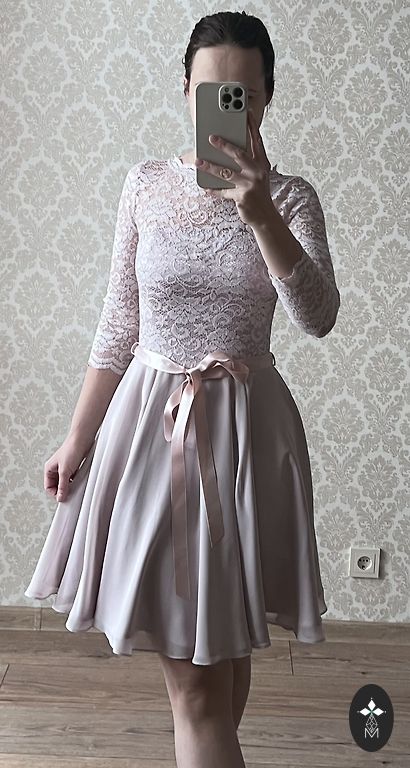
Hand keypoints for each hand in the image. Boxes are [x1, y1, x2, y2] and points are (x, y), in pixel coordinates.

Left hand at [194, 109, 274, 227]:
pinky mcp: (242, 197)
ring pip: (226, 172)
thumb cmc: (258, 193)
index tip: (245, 112)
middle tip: (211, 137)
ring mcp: (250, 185)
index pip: (256, 140)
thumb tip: (225, 151)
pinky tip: (204, 186)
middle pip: (239, 154)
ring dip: (210, 166)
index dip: (251, 126)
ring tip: (198, 161)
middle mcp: (257, 172)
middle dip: (224, 145)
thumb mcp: (256, 175)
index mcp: (261, 163)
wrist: (265, 217)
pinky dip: (213, 189)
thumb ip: (246, 163)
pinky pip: (223, 191)